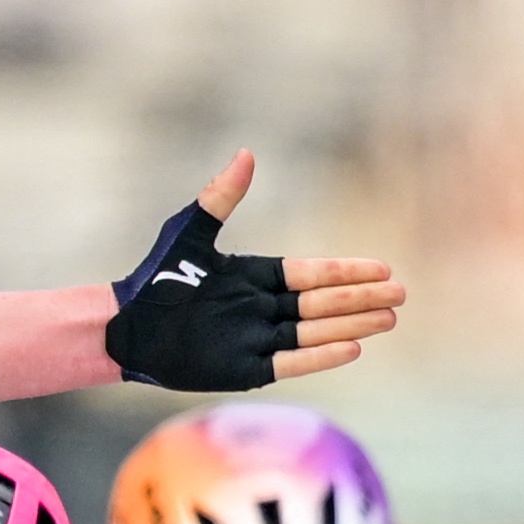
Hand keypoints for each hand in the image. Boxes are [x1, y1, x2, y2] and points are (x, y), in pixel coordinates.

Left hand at [107, 151, 405, 388]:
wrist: (123, 326)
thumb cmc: (155, 278)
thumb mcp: (190, 232)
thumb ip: (221, 197)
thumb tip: (247, 155)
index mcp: (256, 278)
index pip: (311, 274)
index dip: (346, 272)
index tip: (382, 268)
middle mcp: (262, 309)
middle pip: (321, 303)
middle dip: (360, 299)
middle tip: (400, 295)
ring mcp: (255, 339)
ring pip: (314, 332)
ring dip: (350, 326)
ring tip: (389, 320)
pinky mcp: (243, 368)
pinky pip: (289, 362)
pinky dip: (319, 357)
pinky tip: (352, 349)